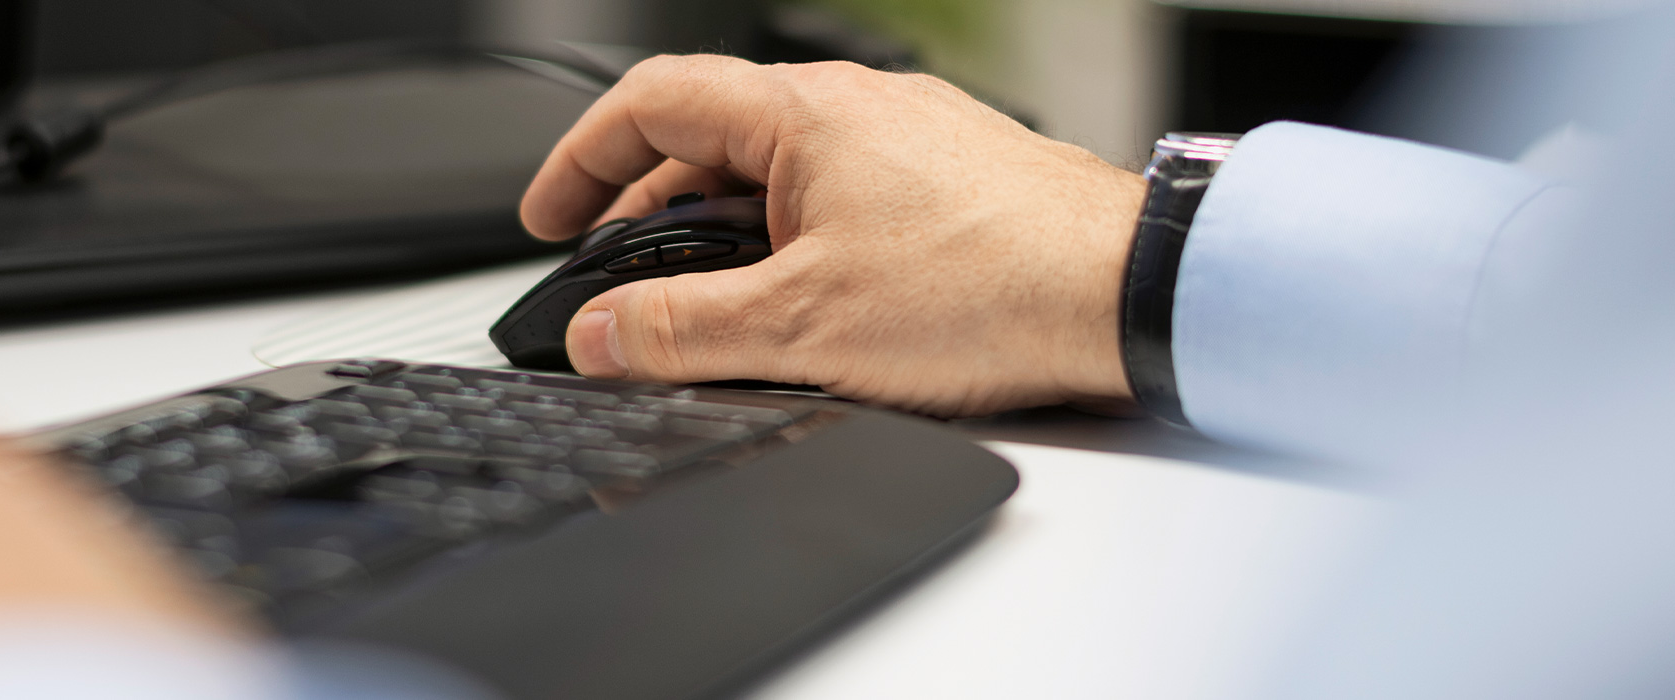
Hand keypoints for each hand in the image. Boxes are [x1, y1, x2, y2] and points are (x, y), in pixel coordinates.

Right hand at [520, 55, 1144, 416]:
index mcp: (804, 115)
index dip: (579, 160)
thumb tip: (601, 335)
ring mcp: (908, 144)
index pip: (651, 102)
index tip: (546, 216)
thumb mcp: (804, 325)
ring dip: (721, 236)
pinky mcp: (949, 186)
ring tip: (698, 311)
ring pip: (776, 175)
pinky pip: (837, 200)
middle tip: (610, 282)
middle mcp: (856, 110)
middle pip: (709, 141)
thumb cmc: (994, 285)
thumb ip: (682, 331)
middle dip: (644, 213)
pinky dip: (790, 244)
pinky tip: (801, 309)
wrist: (1129, 293)